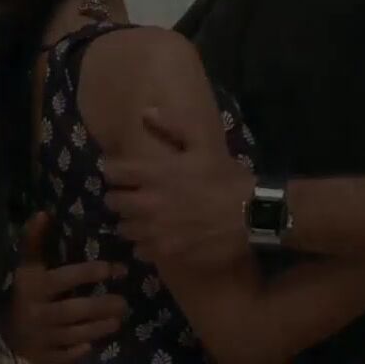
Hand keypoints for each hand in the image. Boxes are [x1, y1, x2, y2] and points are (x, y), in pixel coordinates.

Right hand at [6, 212, 127, 363]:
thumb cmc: (28, 294)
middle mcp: (35, 313)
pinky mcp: (44, 356)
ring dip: (99, 327)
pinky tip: (94, 344)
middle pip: (72, 310)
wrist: (7, 335)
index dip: (89, 273)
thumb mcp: (29, 268)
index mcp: (33, 287)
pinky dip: (79, 350)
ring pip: (73, 333)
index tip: (114, 268)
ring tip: (119, 318)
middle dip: (100, 305)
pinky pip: (66, 355)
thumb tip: (43, 213)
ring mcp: (40, 337)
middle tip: (124, 302)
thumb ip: (35, 242)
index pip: (63, 279)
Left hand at [104, 108, 254, 267]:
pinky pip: (140, 249)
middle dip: (119, 196)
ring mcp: (154, 230)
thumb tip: (145, 113)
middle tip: (133, 195)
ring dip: (131, 221)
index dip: (114, 170)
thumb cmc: (227, 178)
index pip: (112, 171)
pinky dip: (145, 243)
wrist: (252, 216)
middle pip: (112, 202)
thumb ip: (173, 126)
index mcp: (155, 173)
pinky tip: (158, 237)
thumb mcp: (205, 143)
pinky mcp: (165, 252)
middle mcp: (147, 202)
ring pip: (124, 227)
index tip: (122, 172)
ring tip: (144, 218)